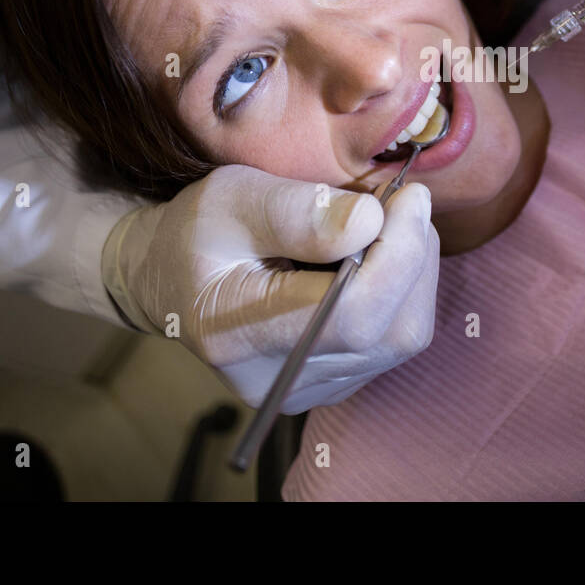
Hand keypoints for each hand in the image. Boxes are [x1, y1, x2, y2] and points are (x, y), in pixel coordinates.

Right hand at [102, 164, 439, 412]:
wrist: (171, 279)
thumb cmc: (196, 232)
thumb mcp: (230, 198)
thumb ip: (298, 211)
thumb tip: (371, 220)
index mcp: (240, 336)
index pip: (354, 315)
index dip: (399, 254)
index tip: (408, 195)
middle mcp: (282, 381)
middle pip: (392, 332)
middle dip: (413, 256)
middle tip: (399, 200)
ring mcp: (312, 389)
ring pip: (403, 335)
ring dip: (412, 268)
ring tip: (384, 222)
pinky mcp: (335, 382)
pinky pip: (395, 337)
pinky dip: (401, 288)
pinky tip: (374, 255)